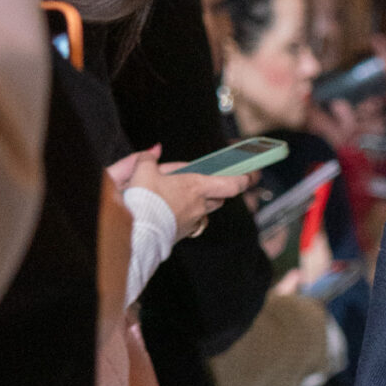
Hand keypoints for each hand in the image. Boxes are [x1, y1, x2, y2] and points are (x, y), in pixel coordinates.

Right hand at [107, 145, 252, 240]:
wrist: (133, 233)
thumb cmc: (141, 200)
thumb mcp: (142, 171)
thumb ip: (148, 158)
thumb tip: (154, 150)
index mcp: (196, 187)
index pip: (232, 184)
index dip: (245, 179)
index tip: (252, 175)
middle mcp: (199, 206)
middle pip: (219, 198)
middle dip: (217, 189)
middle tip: (208, 181)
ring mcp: (192, 222)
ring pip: (205, 211)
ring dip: (201, 203)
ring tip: (183, 195)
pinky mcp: (182, 234)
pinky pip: (192, 223)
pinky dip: (187, 216)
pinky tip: (171, 211)